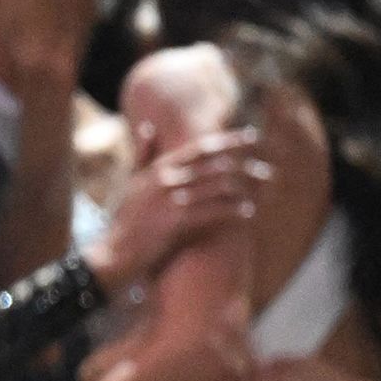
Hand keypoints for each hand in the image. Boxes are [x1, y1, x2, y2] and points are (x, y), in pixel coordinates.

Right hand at [85, 128, 266, 297]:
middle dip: (245, 163)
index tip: (251, 137)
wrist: (113, 253)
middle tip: (267, 168)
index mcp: (158, 167)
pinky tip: (248, 211)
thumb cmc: (124, 220)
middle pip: (214, 164)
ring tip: (264, 189)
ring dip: (245, 186)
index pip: (200, 147)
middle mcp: (165, 178)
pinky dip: (233, 209)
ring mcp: (170, 199)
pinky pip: (213, 210)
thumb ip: (141, 154)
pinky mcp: (175, 222)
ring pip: (218, 185)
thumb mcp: (130, 181)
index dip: (228, 141)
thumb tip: (148, 128)